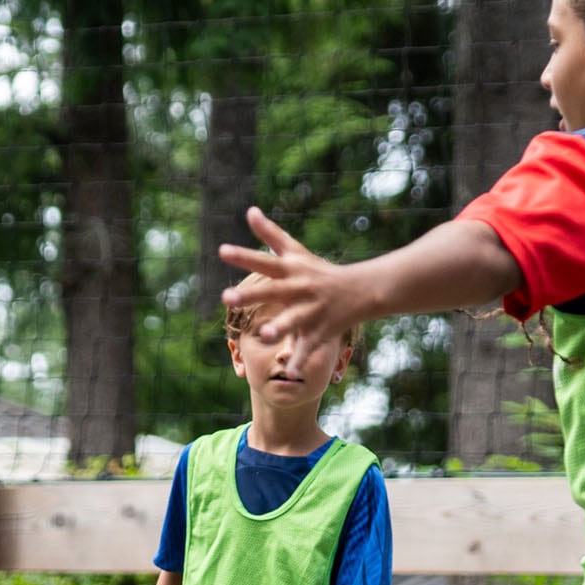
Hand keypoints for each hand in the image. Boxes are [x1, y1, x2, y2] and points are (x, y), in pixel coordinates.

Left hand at [216, 208, 372, 350]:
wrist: (362, 290)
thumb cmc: (321, 271)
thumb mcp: (296, 252)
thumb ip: (271, 234)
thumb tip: (249, 210)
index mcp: (291, 271)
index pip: (263, 261)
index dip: (243, 256)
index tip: (221, 250)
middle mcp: (300, 289)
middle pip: (272, 291)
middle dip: (250, 295)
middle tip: (226, 298)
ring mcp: (311, 311)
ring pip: (292, 321)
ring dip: (278, 328)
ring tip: (262, 336)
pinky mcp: (321, 331)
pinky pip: (308, 347)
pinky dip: (300, 360)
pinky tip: (289, 374)